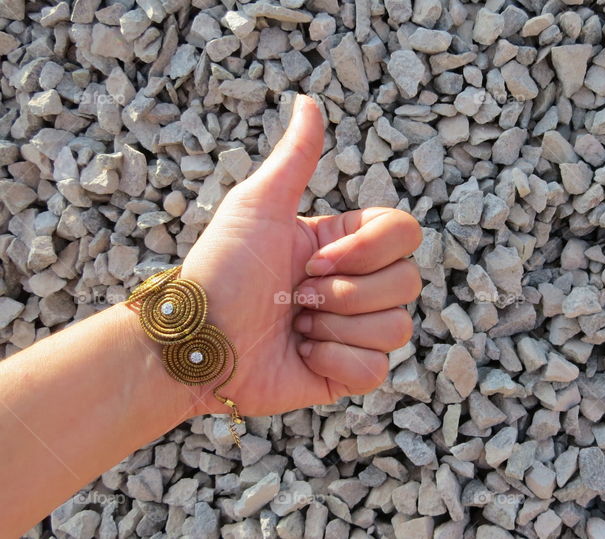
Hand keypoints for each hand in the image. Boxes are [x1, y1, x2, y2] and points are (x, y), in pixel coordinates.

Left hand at [176, 95, 421, 417]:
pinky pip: (377, 370)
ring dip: (336, 329)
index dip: (367, 251)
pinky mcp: (347, 373)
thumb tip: (309, 101)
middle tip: (297, 298)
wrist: (195, 342)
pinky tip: (301, 356)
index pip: (405, 234)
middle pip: (407, 283)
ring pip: (396, 328)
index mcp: (345, 245)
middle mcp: (357, 285)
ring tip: (295, 328)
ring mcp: (355, 331)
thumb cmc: (221, 270)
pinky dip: (335, 362)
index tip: (312, 259)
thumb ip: (295, 158)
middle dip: (344, 293)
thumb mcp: (257, 205)